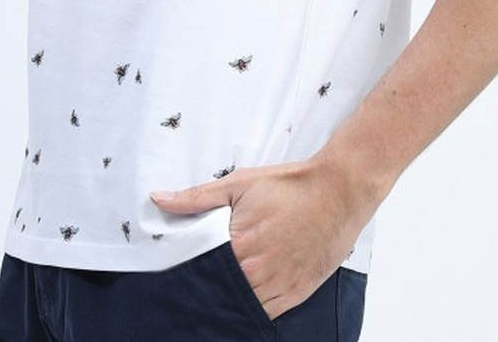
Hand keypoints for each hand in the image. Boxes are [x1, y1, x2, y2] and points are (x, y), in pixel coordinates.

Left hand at [149, 156, 383, 319]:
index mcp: (238, 245)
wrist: (338, 192)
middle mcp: (256, 272)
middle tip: (185, 290)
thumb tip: (159, 199)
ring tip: (210, 296)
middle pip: (217, 291)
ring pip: (239, 306)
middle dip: (202, 289)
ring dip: (225, 301)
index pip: (198, 269)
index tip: (170, 275)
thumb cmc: (290, 185)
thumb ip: (197, 197)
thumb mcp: (240, 183)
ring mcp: (278, 286)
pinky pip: (264, 314)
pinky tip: (238, 301)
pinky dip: (249, 309)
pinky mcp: (295, 294)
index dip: (184, 272)